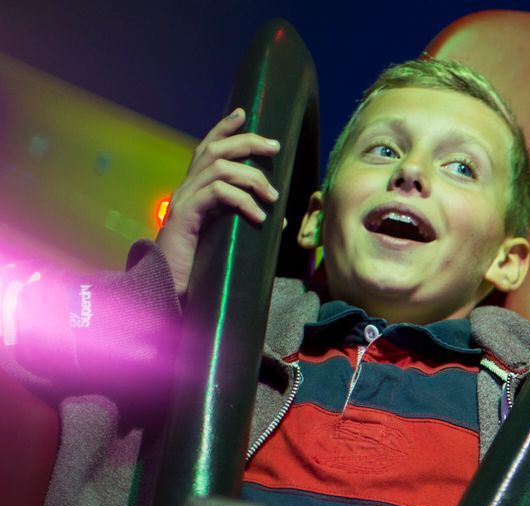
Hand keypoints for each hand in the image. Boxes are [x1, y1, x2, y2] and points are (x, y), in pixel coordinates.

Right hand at [154, 108, 281, 297]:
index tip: (244, 112)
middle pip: (215, 149)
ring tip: (273, 199)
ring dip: (253, 178)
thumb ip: (240, 219)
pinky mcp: (186, 216)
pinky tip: (260, 218)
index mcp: (195, 190)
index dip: (223, 127)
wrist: (168, 285)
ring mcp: (184, 201)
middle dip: (246, 141)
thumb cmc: (199, 263)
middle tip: (274, 146)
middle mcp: (187, 189)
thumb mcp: (224, 234)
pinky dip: (243, 201)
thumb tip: (277, 218)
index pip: (207, 148)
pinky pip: (217, 195)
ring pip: (219, 169)